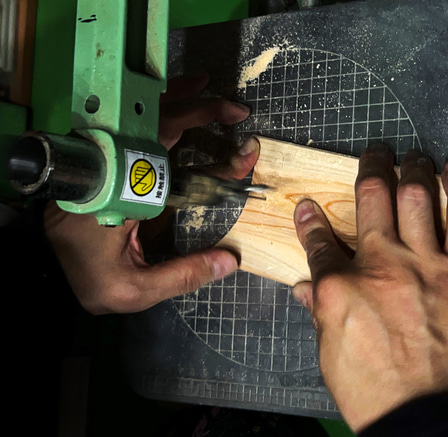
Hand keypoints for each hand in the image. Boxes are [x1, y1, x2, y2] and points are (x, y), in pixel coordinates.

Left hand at [45, 72, 259, 314]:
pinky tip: (169, 103)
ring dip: (176, 98)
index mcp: (129, 193)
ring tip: (203, 85)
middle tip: (235, 109)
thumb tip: (230, 261)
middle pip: (162, 123)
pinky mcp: (100, 160)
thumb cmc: (84, 277)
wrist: (39, 267)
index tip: (244, 148)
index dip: (218, 155)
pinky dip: (152, 109)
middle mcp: (117, 167)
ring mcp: (106, 159)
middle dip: (202, 109)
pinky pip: (130, 125)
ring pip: (141, 116)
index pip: (180, 159)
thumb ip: (183, 275)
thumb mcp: (135, 288)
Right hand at [292, 144, 447, 431]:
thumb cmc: (371, 389)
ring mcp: (424, 263)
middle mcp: (378, 264)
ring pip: (416, 196)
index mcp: (338, 287)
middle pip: (372, 198)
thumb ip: (317, 309)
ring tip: (411, 155)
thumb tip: (301, 285)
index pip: (318, 242)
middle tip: (375, 152)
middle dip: (370, 167)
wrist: (428, 416)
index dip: (310, 219)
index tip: (307, 206)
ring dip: (412, 168)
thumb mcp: (329, 351)